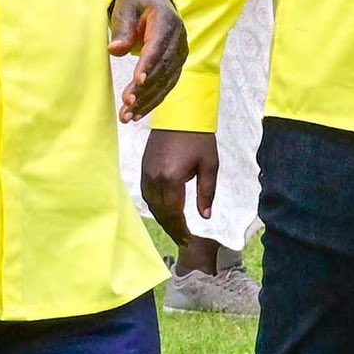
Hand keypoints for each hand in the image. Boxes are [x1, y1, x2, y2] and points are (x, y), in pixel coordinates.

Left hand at [110, 0, 187, 118]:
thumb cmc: (135, 1)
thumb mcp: (125, 8)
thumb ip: (122, 29)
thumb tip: (115, 50)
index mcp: (167, 21)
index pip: (158, 46)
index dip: (148, 65)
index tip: (137, 81)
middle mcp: (179, 39)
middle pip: (162, 68)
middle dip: (145, 89)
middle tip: (126, 105)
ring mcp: (180, 53)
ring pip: (165, 82)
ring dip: (147, 101)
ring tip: (127, 116)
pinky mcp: (176, 64)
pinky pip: (166, 85)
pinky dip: (152, 101)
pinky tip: (137, 114)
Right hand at [141, 129, 219, 244]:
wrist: (181, 112)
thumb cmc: (199, 138)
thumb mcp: (209, 165)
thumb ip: (207, 192)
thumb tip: (205, 216)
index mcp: (171, 178)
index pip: (174, 212)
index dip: (181, 228)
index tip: (189, 240)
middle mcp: (154, 177)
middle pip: (160, 212)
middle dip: (172, 227)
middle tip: (183, 240)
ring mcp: (146, 171)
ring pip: (151, 204)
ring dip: (162, 218)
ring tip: (175, 228)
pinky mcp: (144, 166)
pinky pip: (146, 193)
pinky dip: (155, 205)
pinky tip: (164, 210)